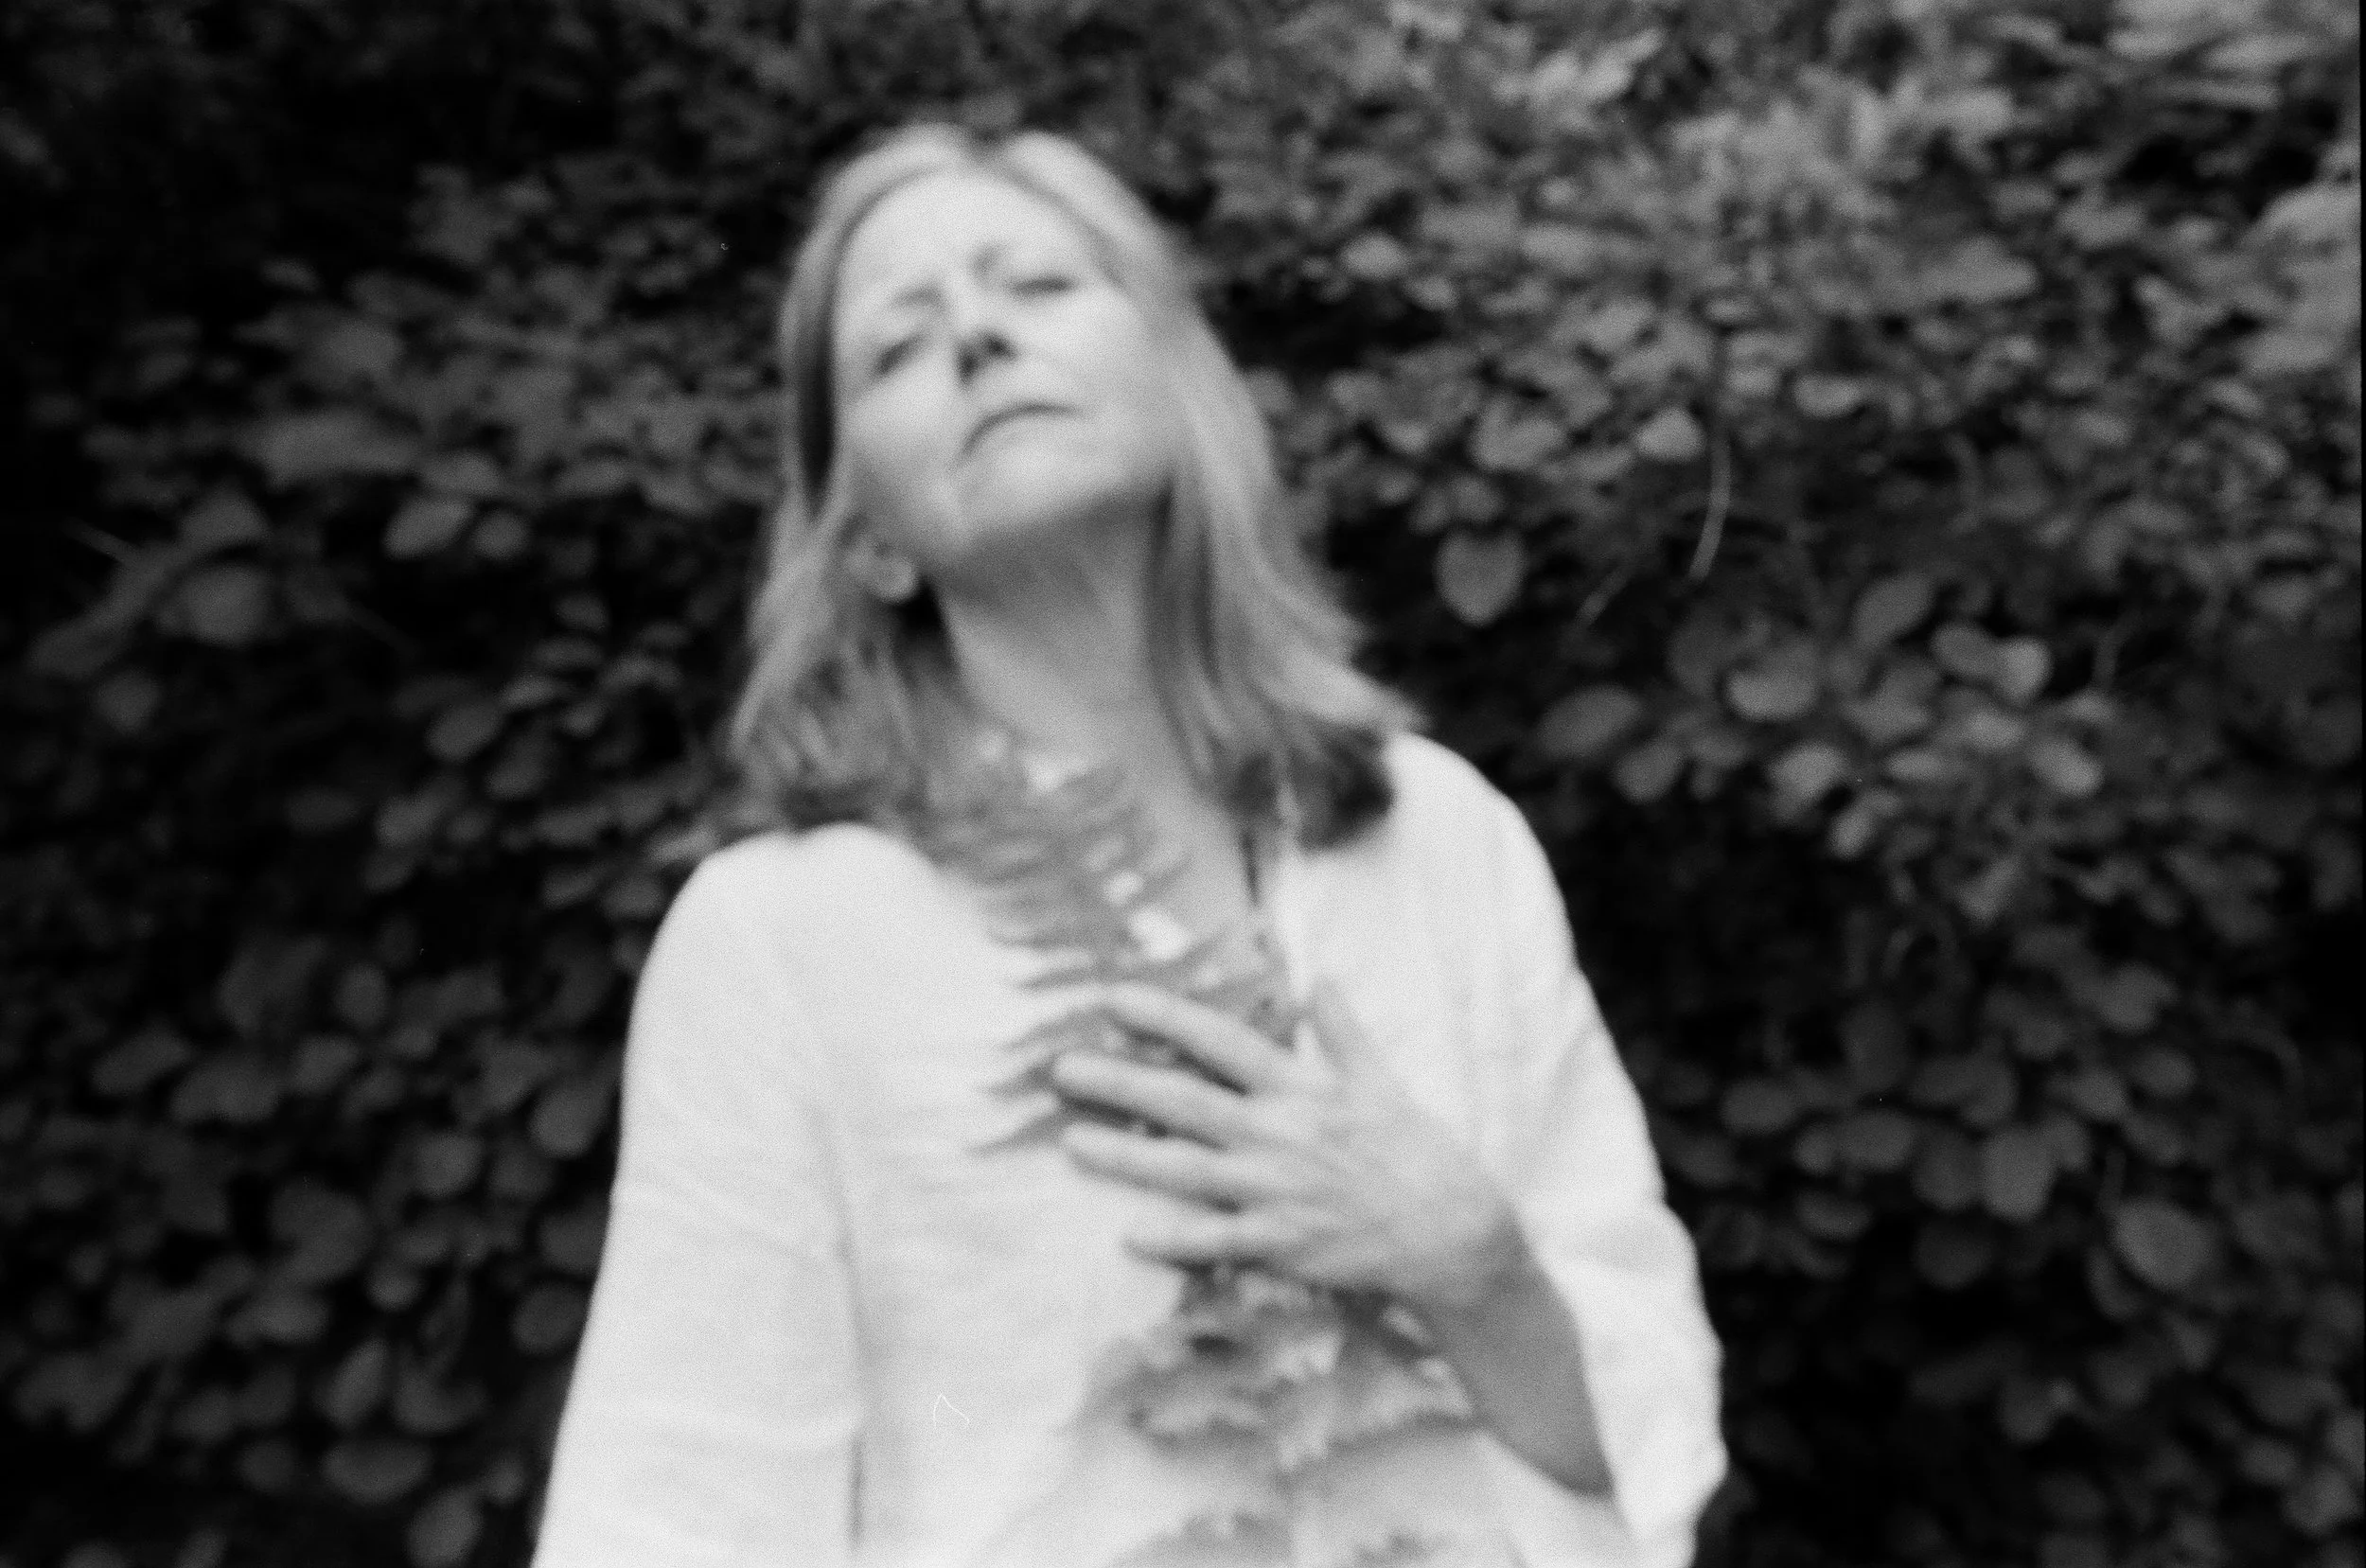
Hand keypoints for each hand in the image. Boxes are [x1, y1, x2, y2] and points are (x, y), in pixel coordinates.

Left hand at [1047, 979, 1526, 1319]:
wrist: (1452, 1230)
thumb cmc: (1417, 1152)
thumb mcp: (1382, 1081)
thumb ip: (1344, 1031)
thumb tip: (1320, 980)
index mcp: (1302, 1088)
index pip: (1221, 1041)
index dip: (1164, 1018)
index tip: (1113, 999)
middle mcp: (1280, 1134)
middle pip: (1185, 1102)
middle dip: (1119, 1083)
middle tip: (1062, 1070)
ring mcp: (1277, 1191)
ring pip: (1186, 1170)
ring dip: (1125, 1156)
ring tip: (1072, 1142)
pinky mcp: (1283, 1242)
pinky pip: (1218, 1241)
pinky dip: (1176, 1239)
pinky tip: (1130, 1234)